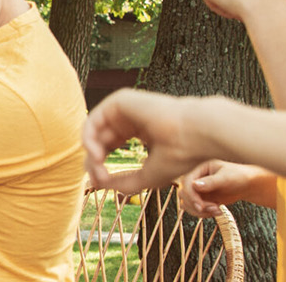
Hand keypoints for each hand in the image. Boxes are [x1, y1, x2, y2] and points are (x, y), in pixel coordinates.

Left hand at [84, 89, 219, 195]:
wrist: (196, 134)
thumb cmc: (180, 156)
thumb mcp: (146, 177)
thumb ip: (122, 183)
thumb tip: (98, 184)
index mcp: (140, 131)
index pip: (107, 147)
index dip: (100, 167)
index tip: (102, 183)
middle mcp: (130, 118)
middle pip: (98, 140)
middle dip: (93, 162)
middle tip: (98, 178)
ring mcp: (126, 108)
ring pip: (94, 130)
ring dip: (91, 152)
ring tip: (99, 166)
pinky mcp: (120, 100)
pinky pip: (93, 119)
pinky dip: (89, 138)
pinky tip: (96, 153)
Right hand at [177, 160, 268, 216]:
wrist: (247, 184)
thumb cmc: (238, 176)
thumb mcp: (226, 178)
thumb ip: (211, 182)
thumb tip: (194, 185)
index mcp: (199, 168)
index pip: (186, 182)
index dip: (191, 195)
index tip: (201, 206)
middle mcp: (195, 178)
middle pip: (184, 194)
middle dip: (196, 204)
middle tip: (214, 208)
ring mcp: (197, 190)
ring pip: (187, 203)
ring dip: (200, 211)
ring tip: (217, 210)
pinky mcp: (201, 199)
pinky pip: (195, 209)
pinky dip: (204, 214)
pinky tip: (217, 211)